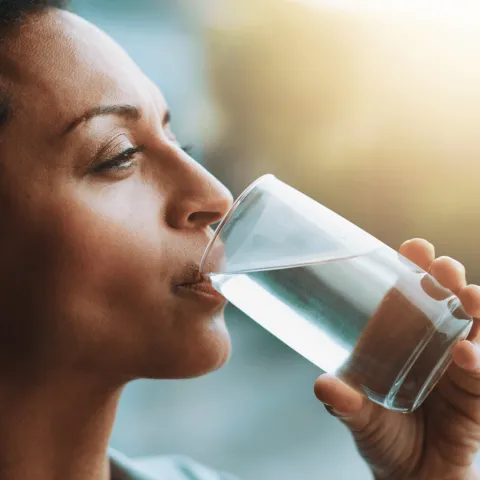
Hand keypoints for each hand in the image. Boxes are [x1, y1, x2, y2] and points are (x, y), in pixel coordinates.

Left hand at [314, 239, 479, 479]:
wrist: (413, 476)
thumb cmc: (383, 437)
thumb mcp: (358, 417)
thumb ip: (343, 404)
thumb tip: (324, 385)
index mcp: (397, 340)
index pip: (407, 296)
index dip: (412, 269)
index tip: (415, 247)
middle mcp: (428, 345)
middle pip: (443, 302)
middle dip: (446, 280)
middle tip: (443, 267)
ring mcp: (455, 367)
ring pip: (472, 328)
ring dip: (473, 309)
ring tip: (468, 296)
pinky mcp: (473, 395)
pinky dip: (477, 361)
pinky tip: (466, 354)